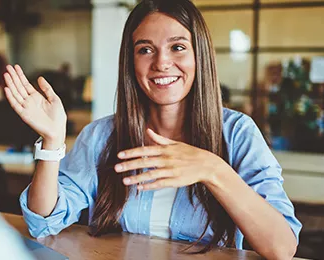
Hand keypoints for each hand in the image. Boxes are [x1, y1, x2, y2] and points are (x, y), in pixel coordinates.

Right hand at [3, 65, 66, 143]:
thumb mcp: (54, 98)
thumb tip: (39, 78)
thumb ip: (46, 88)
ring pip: (16, 93)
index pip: (25, 84)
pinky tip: (7, 88)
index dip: (20, 75)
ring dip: (10, 84)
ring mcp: (26, 107)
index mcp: (36, 97)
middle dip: (13, 77)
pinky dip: (10, 97)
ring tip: (6, 74)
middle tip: (8, 67)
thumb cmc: (57, 116)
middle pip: (19, 87)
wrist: (57, 130)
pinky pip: (15, 105)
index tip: (16, 66)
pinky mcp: (24, 114)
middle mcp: (29, 101)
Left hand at [114, 128, 228, 189]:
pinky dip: (149, 186)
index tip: (119, 155)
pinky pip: (160, 184)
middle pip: (145, 162)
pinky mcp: (175, 181)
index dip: (131, 152)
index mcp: (165, 149)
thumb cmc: (190, 153)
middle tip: (116, 168)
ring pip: (150, 174)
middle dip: (129, 165)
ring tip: (124, 181)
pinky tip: (140, 188)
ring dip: (137, 178)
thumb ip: (160, 139)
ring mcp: (170, 170)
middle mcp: (166, 159)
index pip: (145, 150)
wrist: (206, 165)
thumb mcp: (175, 143)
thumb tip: (147, 131)